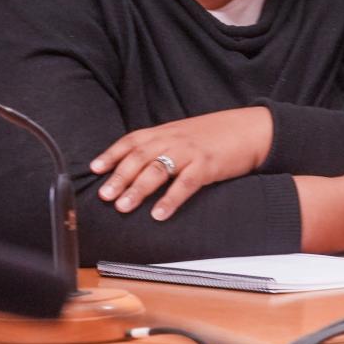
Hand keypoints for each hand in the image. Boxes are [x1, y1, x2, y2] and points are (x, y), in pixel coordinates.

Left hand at [89, 106, 272, 220]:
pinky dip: (170, 200)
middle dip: (119, 177)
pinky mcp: (207, 165)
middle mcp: (172, 139)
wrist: (249, 129)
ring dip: (138, 190)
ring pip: (158, 170)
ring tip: (123, 207)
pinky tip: (159, 214)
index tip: (94, 169)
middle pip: (139, 157)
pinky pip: (185, 184)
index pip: (131, 141)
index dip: (111, 154)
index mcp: (163, 131)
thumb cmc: (213, 136)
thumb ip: (160, 146)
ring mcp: (189, 152)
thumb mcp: (181, 135)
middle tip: (104, 195)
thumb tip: (136, 165)